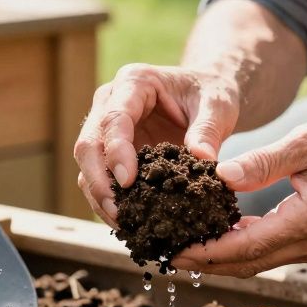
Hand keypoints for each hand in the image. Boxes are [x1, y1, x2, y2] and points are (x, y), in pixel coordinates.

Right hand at [74, 63, 240, 226]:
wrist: (206, 94)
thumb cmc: (210, 92)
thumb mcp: (218, 105)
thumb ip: (209, 129)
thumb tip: (204, 159)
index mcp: (134, 82)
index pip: (114, 118)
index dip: (116, 151)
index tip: (128, 181)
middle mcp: (110, 102)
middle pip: (89, 143)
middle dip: (99, 181)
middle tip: (120, 213)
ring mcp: (107, 128)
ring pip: (87, 164)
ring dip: (100, 196)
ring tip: (123, 224)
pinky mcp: (112, 151)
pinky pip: (100, 177)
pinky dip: (109, 200)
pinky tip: (127, 222)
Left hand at [171, 114, 306, 277]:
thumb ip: (264, 162)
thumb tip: (220, 177)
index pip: (246, 246)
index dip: (206, 252)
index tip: (174, 250)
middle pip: (247, 264)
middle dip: (205, 262)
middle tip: (165, 254)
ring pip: (257, 263)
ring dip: (219, 259)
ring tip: (182, 247)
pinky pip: (269, 253)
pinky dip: (239, 250)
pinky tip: (215, 237)